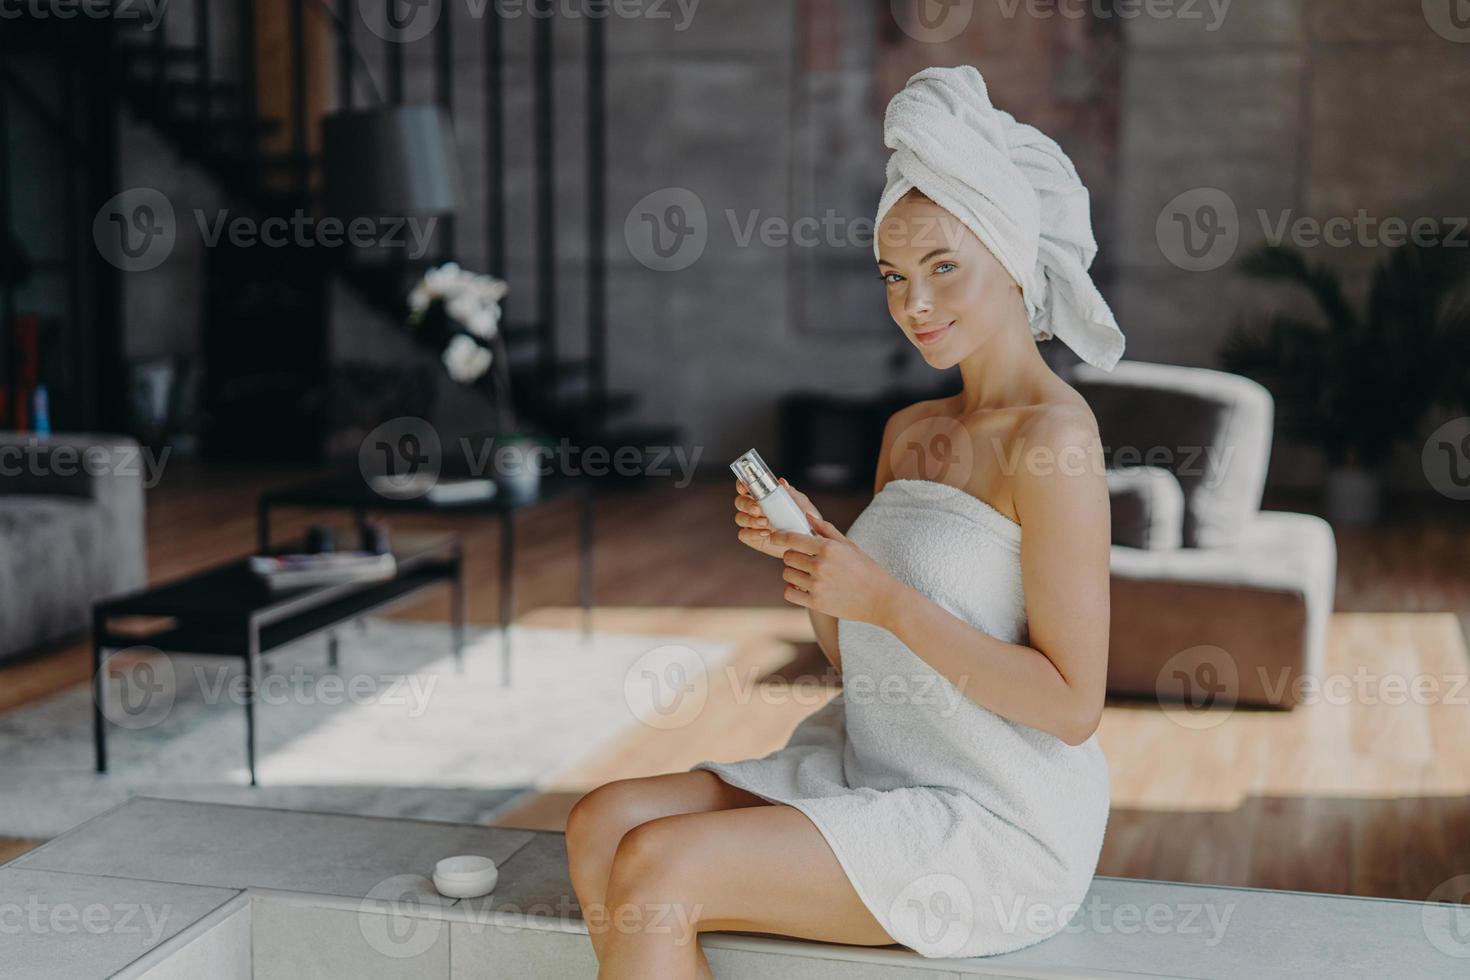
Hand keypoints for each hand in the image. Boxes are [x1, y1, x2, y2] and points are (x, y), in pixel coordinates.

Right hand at [734, 477, 823, 559]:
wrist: (807, 543)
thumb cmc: (804, 521)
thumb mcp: (802, 506)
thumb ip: (793, 494)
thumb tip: (782, 482)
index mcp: (763, 496)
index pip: (746, 487)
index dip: (741, 485)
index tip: (744, 488)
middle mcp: (754, 509)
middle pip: (740, 502)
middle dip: (746, 504)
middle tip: (758, 510)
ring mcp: (751, 524)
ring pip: (740, 518)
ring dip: (750, 519)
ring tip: (765, 523)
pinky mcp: (752, 538)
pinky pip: (743, 535)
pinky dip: (752, 533)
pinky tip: (765, 534)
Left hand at [768, 512, 900, 625]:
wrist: (881, 599)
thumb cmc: (866, 569)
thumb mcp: (849, 545)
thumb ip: (826, 529)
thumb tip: (807, 516)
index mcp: (828, 548)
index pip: (792, 539)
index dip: (779, 537)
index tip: (774, 537)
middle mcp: (820, 565)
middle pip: (788, 556)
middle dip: (792, 556)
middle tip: (803, 559)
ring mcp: (817, 585)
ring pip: (787, 574)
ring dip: (792, 573)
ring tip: (805, 574)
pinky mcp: (816, 603)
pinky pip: (789, 593)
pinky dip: (792, 590)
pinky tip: (802, 587)